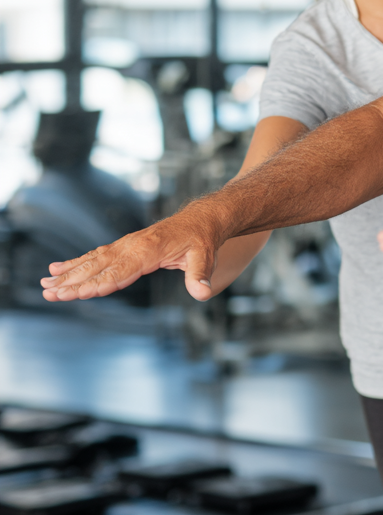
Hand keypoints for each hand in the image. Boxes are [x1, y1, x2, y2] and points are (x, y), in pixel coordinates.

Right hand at [40, 206, 222, 302]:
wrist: (201, 220)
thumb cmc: (202, 240)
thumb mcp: (205, 257)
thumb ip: (199, 275)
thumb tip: (203, 293)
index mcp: (148, 250)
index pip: (119, 272)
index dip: (97, 285)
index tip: (75, 295)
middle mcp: (132, 246)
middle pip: (98, 268)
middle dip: (73, 282)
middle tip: (49, 295)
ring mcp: (126, 245)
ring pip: (92, 262)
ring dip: (68, 274)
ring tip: (45, 286)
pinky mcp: (125, 246)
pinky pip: (97, 256)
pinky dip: (76, 263)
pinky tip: (58, 270)